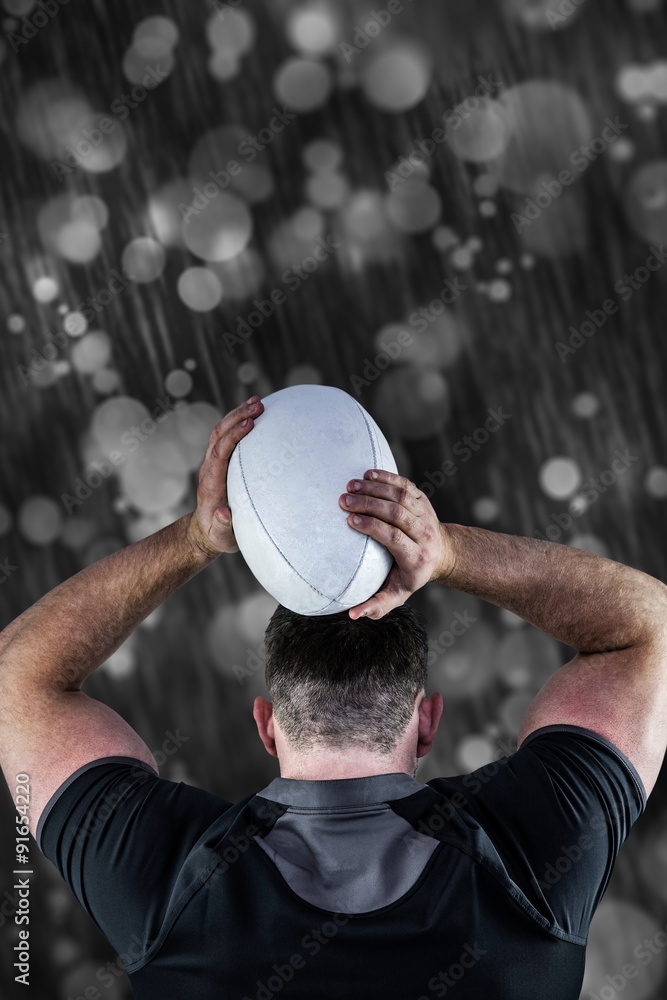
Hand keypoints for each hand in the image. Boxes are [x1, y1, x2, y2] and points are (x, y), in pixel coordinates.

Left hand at [187, 395, 263, 558]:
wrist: (205, 531)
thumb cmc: (218, 535)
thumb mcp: (221, 537)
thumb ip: (223, 526)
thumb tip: (224, 514)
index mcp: (212, 484)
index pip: (219, 453)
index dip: (233, 437)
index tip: (250, 424)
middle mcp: (210, 469)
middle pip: (219, 435)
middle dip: (237, 417)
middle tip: (259, 405)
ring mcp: (213, 463)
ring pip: (221, 431)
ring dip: (237, 414)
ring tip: (258, 401)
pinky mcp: (218, 461)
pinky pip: (226, 436)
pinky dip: (237, 421)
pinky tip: (253, 413)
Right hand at [339, 469, 454, 619]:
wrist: (441, 554)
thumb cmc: (411, 576)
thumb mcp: (397, 595)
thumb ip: (376, 605)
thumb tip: (353, 615)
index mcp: (416, 556)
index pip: (394, 536)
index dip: (372, 526)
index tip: (350, 520)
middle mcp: (423, 533)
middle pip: (396, 513)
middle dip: (369, 504)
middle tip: (343, 500)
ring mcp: (425, 514)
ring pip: (401, 496)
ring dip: (375, 488)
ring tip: (350, 485)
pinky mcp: (423, 500)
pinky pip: (405, 485)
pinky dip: (387, 477)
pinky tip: (367, 473)